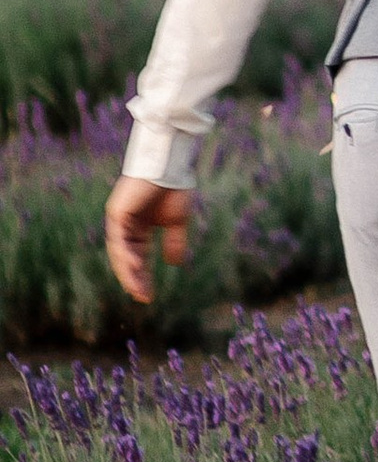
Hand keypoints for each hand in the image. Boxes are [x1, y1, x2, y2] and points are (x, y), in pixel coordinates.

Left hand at [105, 178, 191, 307]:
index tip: (149, 295)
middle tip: (143, 297)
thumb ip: (174, 242)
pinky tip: (134, 267)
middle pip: (127, 258)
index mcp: (140, 226)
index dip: (143, 276)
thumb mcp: (177, 222)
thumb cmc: (175, 187)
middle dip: (134, 278)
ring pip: (120, 252)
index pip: (138, 256)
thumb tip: (174, 264)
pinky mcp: (117, 213)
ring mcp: (119, 219)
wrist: (170, 164)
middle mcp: (127, 225)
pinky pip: (118, 240)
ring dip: (128, 271)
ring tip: (137, 289)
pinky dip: (125, 254)